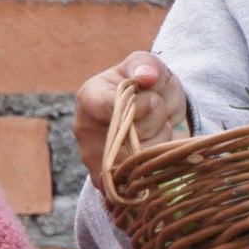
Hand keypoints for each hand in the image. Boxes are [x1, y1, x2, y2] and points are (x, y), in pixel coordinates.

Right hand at [74, 52, 185, 173]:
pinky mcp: (117, 184)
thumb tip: (145, 75)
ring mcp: (100, 162)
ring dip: (160, 138)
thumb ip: (145, 64)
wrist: (161, 113)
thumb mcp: (148, 65)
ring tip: (155, 125)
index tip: (151, 95)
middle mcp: (87, 135)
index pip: (108, 106)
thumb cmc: (148, 85)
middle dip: (154, 118)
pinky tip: (155, 145)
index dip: (137, 104)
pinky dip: (161, 158)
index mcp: (89, 99)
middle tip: (154, 107)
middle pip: (131, 133)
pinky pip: (147, 173)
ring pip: (143, 154)